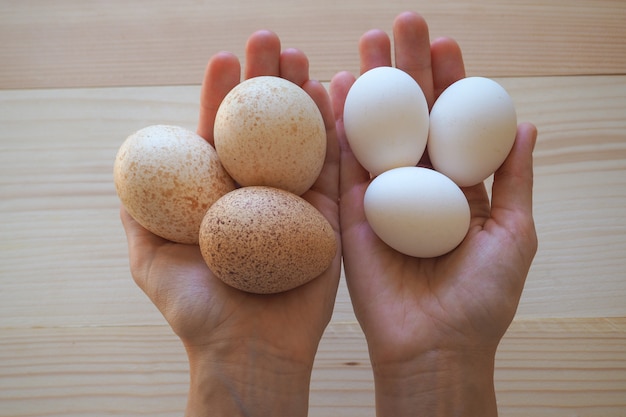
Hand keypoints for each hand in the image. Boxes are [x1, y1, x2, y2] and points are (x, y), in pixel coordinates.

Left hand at [121, 30, 340, 416]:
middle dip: (267, 81)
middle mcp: (258, 193)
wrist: (248, 350)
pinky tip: (334, 96)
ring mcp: (296, 203)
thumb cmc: (197, 309)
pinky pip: (335, 170)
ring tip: (302, 57)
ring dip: (302, 95)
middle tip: (272, 41)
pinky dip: (336, 133)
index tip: (225, 57)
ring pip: (301, 139)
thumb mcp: (151, 259)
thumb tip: (127, 167)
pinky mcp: (328, 219)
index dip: (222, 94)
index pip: (220, 134)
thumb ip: (139, 213)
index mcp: (218, 196)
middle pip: (263, 127)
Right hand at [330, 12, 537, 415]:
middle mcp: (418, 186)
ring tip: (368, 43)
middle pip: (411, 118)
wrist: (435, 346)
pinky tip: (339, 87)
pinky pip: (343, 165)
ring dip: (372, 87)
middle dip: (407, 71)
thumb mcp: (514, 234)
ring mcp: (381, 198)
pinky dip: (340, 127)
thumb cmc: (482, 299)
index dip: (451, 83)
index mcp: (458, 188)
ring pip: (375, 132)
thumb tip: (526, 127)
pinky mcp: (349, 214)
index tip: (448, 45)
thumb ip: (514, 180)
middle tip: (401, 26)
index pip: (452, 124)